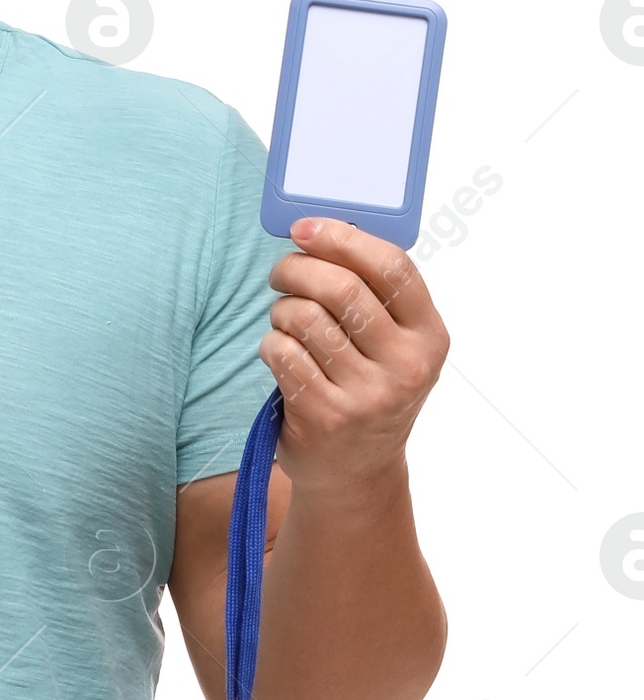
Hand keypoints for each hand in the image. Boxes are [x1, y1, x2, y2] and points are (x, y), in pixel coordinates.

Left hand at [260, 218, 448, 492]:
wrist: (357, 472)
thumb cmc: (369, 389)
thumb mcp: (394, 346)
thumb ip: (374, 295)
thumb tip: (324, 230)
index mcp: (429, 337)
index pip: (392, 268)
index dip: (343, 238)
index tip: (305, 227)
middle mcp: (406, 366)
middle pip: (340, 287)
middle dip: (296, 268)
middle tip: (280, 273)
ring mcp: (367, 395)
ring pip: (303, 317)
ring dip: (281, 310)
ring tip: (286, 322)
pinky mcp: (325, 416)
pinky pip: (281, 352)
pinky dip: (271, 344)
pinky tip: (281, 355)